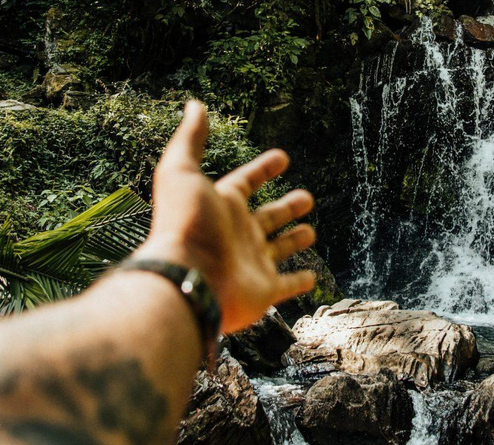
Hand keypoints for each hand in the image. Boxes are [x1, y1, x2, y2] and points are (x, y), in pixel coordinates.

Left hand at [134, 100, 315, 332]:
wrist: (189, 279)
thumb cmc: (186, 224)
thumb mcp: (182, 172)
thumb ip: (190, 140)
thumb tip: (194, 105)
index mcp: (223, 207)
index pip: (247, 182)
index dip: (264, 169)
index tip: (283, 158)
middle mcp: (238, 234)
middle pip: (268, 217)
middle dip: (287, 207)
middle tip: (306, 198)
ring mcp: (252, 263)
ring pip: (279, 249)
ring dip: (294, 240)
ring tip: (310, 232)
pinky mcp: (264, 290)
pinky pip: (287, 285)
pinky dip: (299, 281)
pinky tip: (311, 277)